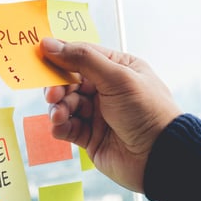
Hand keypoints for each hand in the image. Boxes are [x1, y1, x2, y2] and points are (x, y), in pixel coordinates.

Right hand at [41, 38, 181, 192]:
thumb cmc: (147, 111)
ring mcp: (98, 113)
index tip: (40, 55)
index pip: (83, 55)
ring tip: (61, 114)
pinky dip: (60, 126)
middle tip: (53, 93)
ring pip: (66, 104)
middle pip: (70, 80)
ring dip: (58, 107)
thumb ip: (82, 59)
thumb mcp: (117, 77)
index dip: (61, 54)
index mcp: (118, 69)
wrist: (160, 156)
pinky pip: (67, 127)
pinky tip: (61, 126)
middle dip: (58, 86)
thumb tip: (50, 44)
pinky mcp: (91, 137)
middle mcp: (107, 89)